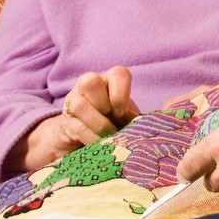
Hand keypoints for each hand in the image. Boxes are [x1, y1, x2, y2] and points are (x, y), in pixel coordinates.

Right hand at [19, 67, 139, 170]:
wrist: (82, 140)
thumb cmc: (112, 124)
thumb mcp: (126, 118)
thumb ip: (137, 118)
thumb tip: (152, 124)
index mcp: (109, 81)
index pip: (118, 73)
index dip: (121, 92)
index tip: (122, 112)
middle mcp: (88, 86)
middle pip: (90, 81)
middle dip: (104, 104)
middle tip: (113, 120)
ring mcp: (73, 102)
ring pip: (80, 104)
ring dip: (98, 124)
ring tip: (108, 136)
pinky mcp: (65, 122)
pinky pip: (77, 127)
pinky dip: (91, 138)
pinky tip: (99, 145)